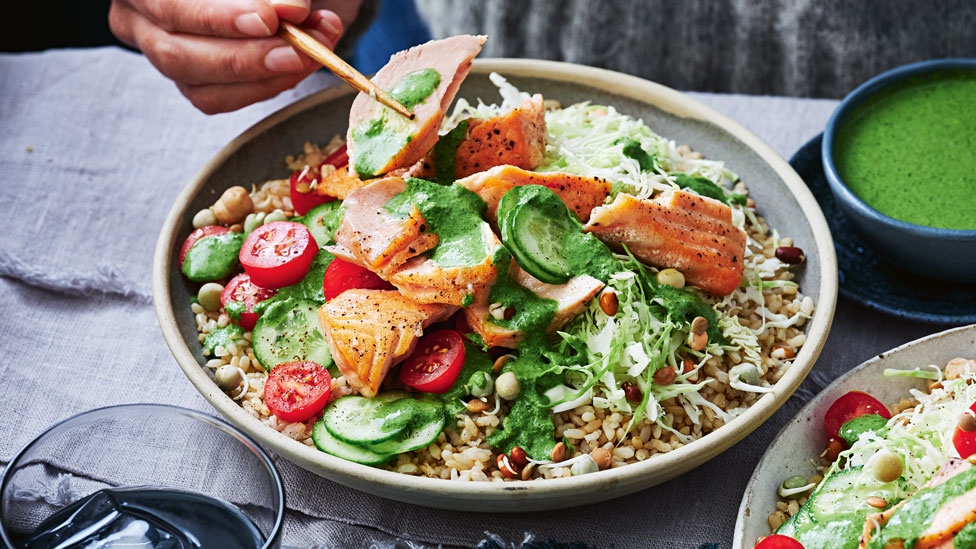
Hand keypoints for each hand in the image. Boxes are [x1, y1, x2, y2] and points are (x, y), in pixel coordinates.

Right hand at [109, 0, 344, 113]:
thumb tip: (292, 11)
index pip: (171, 5)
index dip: (219, 17)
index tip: (270, 19)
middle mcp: (137, 16)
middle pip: (177, 52)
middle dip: (246, 55)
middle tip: (298, 48)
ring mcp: (160, 52)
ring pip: (198, 84)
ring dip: (264, 74)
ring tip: (311, 53)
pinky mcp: (189, 81)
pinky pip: (219, 99)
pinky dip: (265, 86)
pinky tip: (298, 65)